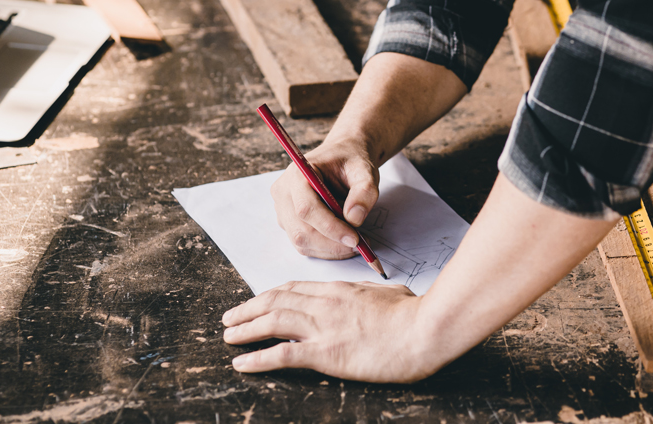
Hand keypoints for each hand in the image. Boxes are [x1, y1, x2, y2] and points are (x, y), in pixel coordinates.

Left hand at [223, 280, 441, 381]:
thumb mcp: (392, 296)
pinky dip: (257, 358)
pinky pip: (282, 354)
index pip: (295, 288)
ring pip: (272, 322)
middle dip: (248, 309)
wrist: (425, 330)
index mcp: (340, 290)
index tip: (256, 301)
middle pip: (276, 301)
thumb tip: (381, 296)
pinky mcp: (326, 353)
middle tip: (230, 317)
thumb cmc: (416, 315)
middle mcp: (326, 304)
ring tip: (228, 336)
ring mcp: (324, 327)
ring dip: (245, 329)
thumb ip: (377, 295)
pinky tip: (242, 363)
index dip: (270, 295)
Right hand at [270, 138, 378, 258]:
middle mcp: (284, 192)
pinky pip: (304, 244)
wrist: (343, 157)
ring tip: (356, 242)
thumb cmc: (350, 161)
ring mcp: (283, 209)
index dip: (330, 227)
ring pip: (302, 241)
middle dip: (332, 243)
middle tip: (360, 245)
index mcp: (297, 173)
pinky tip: (344, 243)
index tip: (354, 238)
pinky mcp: (288, 222)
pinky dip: (326, 249)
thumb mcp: (365, 170)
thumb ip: (364, 191)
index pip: (306, 208)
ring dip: (330, 249)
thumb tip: (354, 219)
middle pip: (301, 230)